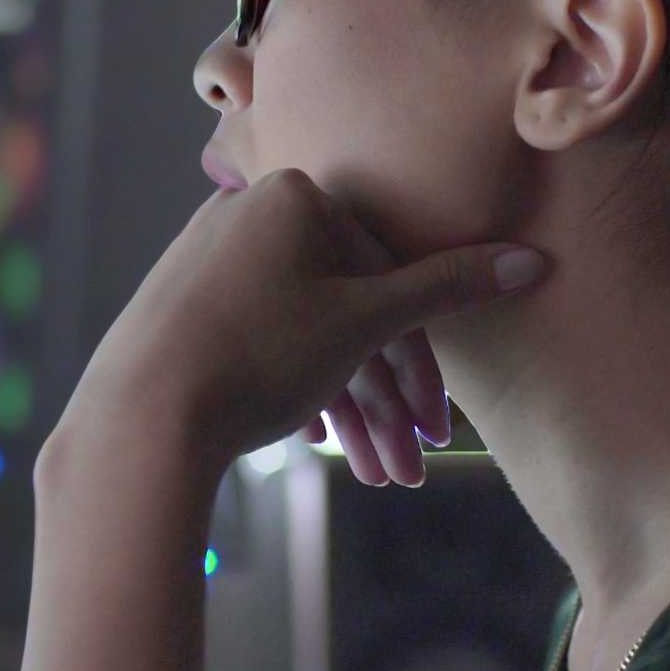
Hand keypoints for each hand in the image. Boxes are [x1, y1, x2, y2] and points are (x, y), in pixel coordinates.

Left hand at [60, 168, 542, 479]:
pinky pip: (258, 339)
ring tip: (369, 475)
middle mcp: (247, 212)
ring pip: (305, 333)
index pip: (387, 279)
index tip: (439, 429)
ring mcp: (208, 257)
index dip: (421, 365)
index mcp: (295, 195)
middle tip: (407, 469)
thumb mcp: (365, 323)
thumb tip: (530, 260)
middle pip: (346, 311)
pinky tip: (312, 440)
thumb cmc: (258, 356)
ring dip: (347, 409)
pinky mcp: (180, 303)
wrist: (139, 416)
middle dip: (384, 401)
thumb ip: (448, 288)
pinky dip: (294, 388)